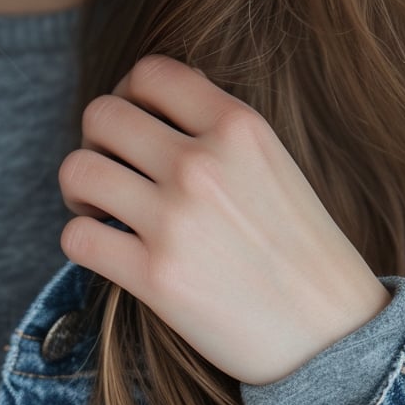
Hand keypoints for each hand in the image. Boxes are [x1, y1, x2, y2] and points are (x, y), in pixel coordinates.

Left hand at [57, 54, 391, 385]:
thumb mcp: (272, 163)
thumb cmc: (297, 249)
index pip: (149, 73)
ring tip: (99, 210)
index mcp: (238, 126)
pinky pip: (76, 237)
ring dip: (78, 190)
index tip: (132, 129)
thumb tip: (152, 102)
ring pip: (76, 170)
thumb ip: (216, 129)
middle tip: (109, 172)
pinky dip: (80, 240)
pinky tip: (105, 249)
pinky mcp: (154, 276)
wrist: (327, 332)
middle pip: (100, 116)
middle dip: (95, 142)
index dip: (126, 95)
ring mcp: (175, 220)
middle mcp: (202, 165)